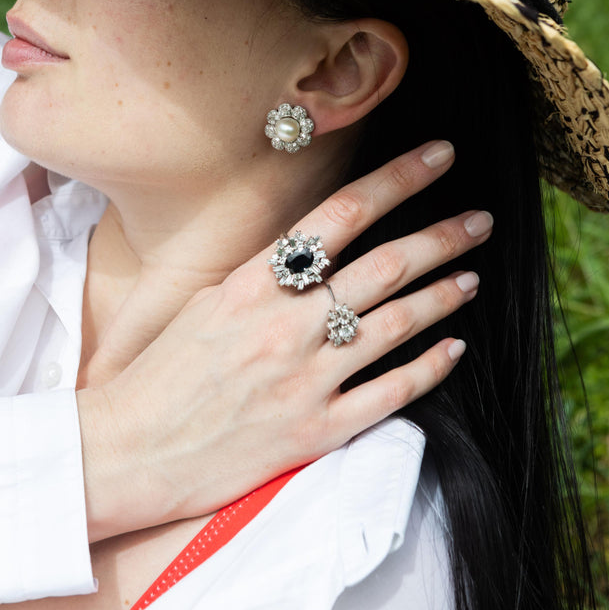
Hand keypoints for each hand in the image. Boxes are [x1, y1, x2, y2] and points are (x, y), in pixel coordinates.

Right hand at [77, 140, 492, 541]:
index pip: (342, 214)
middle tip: (479, 219)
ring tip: (472, 277)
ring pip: (396, 323)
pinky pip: (390, 393)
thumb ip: (262, 275)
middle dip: (441, 235)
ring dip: (443, 295)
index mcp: (254, 282)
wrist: (128, 452)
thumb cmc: (159, 375)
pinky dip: (430, 366)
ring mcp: (305, 378)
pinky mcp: (316, 430)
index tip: (439, 157)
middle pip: (384, 265)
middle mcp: (286, 323)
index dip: (399, 179)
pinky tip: (454, 348)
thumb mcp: (204, 303)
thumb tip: (313, 248)